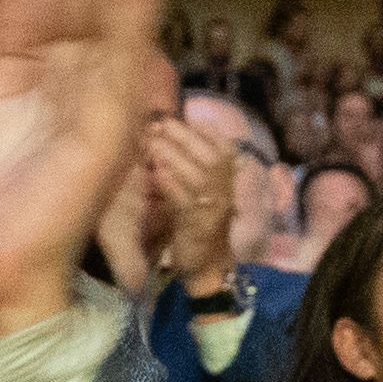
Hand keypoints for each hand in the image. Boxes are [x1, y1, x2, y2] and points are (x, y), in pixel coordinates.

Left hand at [138, 111, 246, 295]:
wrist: (208, 265)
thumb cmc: (202, 222)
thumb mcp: (205, 191)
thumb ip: (196, 164)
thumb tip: (171, 132)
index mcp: (231, 179)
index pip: (223, 147)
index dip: (201, 130)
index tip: (177, 116)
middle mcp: (228, 191)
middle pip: (210, 157)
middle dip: (183, 138)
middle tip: (156, 125)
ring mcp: (215, 209)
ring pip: (197, 176)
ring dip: (173, 157)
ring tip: (151, 143)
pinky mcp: (199, 226)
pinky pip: (185, 201)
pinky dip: (170, 185)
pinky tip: (155, 173)